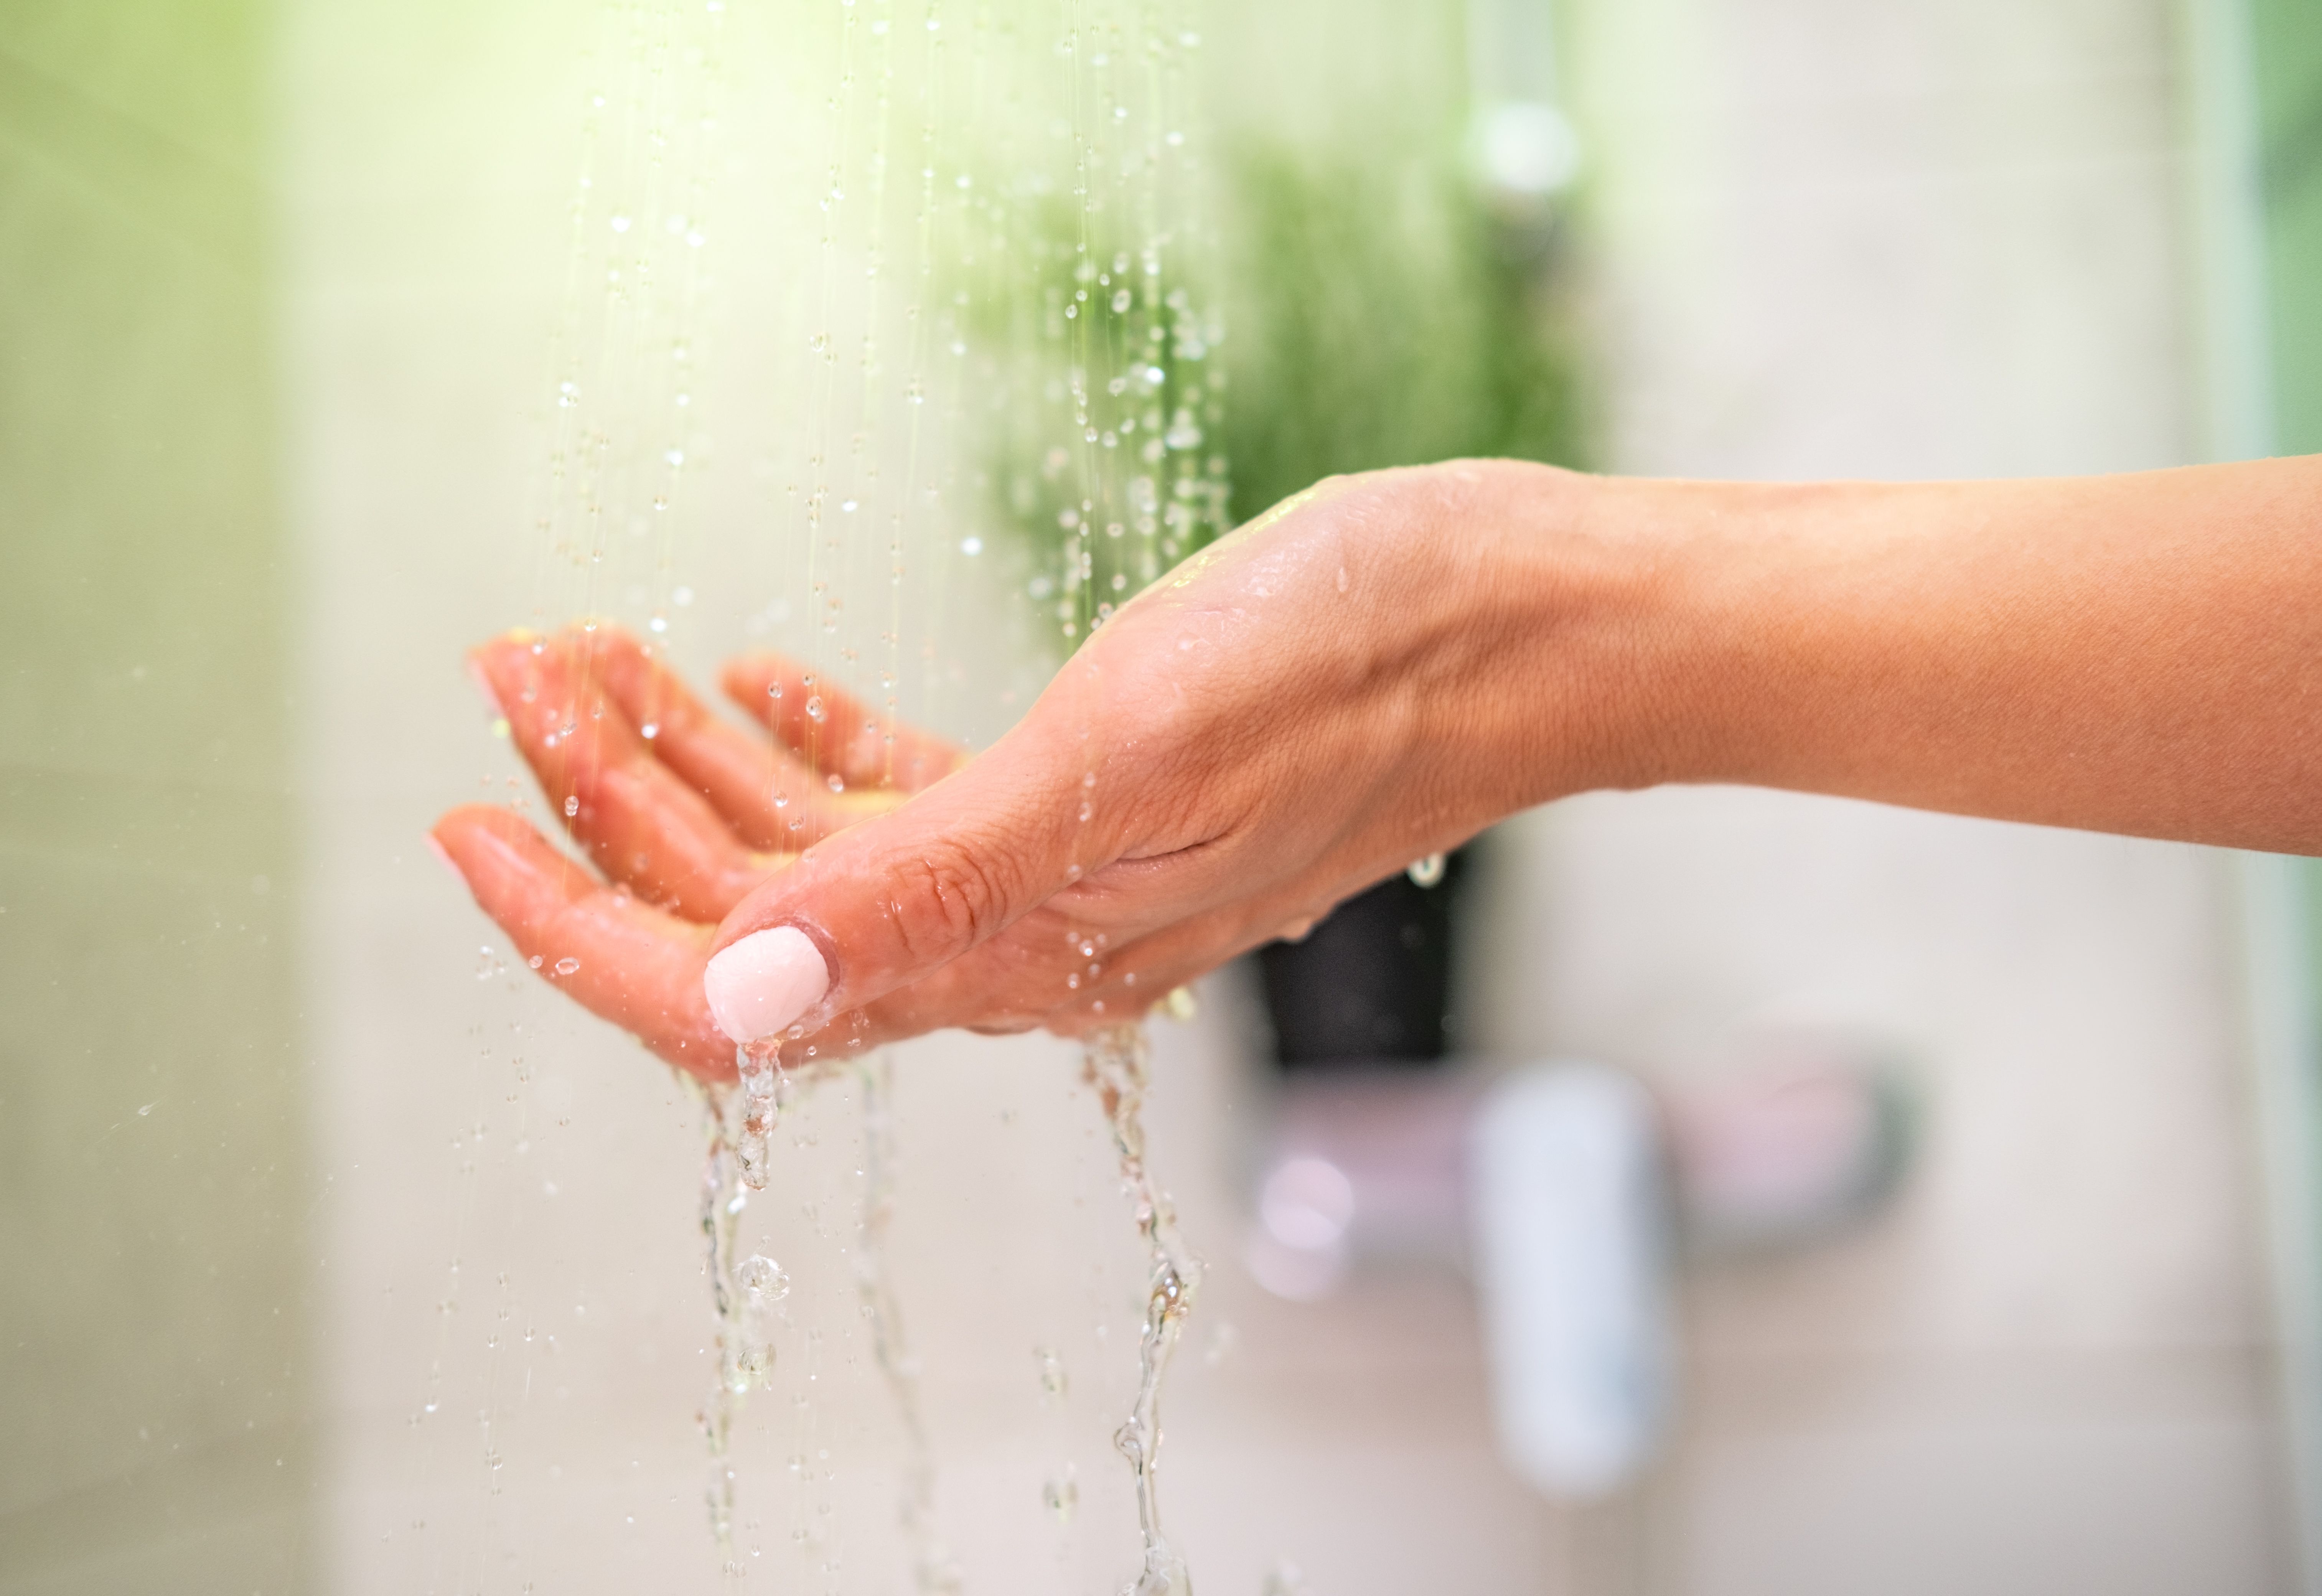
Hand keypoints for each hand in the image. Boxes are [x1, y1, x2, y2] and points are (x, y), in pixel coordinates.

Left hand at [437, 461, 1652, 1071]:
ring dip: (694, 763)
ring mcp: (1053, 868)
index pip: (734, 993)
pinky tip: (761, 676)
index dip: (578, 926)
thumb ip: (919, 882)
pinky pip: (912, 798)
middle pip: (755, 913)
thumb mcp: (1116, 753)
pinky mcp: (1093, 797)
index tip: (465, 824)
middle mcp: (1014, 932)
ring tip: (602, 654)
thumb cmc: (1343, 669)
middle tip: (521, 670)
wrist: (1507, 630)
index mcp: (1005, 944)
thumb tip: (737, 1000)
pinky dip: (817, 740)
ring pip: (819, 850)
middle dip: (611, 805)